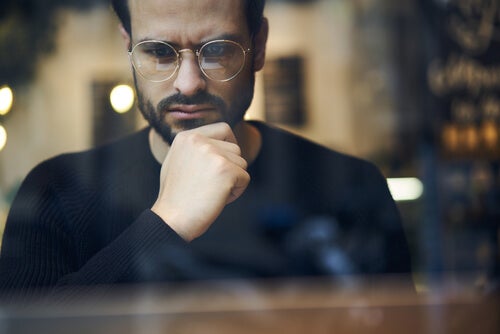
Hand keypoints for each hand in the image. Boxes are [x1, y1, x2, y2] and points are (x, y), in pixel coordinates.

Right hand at [151, 122, 249, 241]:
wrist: (172, 219)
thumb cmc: (175, 197)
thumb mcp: (178, 162)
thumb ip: (195, 149)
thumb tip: (218, 143)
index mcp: (186, 137)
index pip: (223, 129)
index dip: (229, 145)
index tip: (224, 162)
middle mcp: (199, 140)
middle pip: (235, 148)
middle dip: (230, 168)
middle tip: (212, 186)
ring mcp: (213, 154)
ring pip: (241, 163)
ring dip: (233, 180)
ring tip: (212, 193)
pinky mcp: (226, 170)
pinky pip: (245, 178)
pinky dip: (236, 192)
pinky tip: (218, 199)